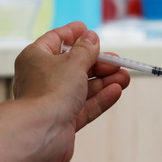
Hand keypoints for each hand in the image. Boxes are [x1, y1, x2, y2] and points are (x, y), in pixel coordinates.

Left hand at [12, 22, 130, 161]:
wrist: (40, 133)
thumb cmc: (51, 90)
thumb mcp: (74, 61)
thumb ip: (86, 49)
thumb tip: (90, 38)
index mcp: (36, 59)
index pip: (55, 40)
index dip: (72, 34)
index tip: (87, 29)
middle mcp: (42, 79)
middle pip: (74, 66)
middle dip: (99, 63)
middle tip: (117, 61)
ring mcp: (53, 101)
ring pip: (82, 87)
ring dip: (104, 80)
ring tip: (125, 77)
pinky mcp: (63, 120)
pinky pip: (84, 106)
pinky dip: (101, 98)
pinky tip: (116, 90)